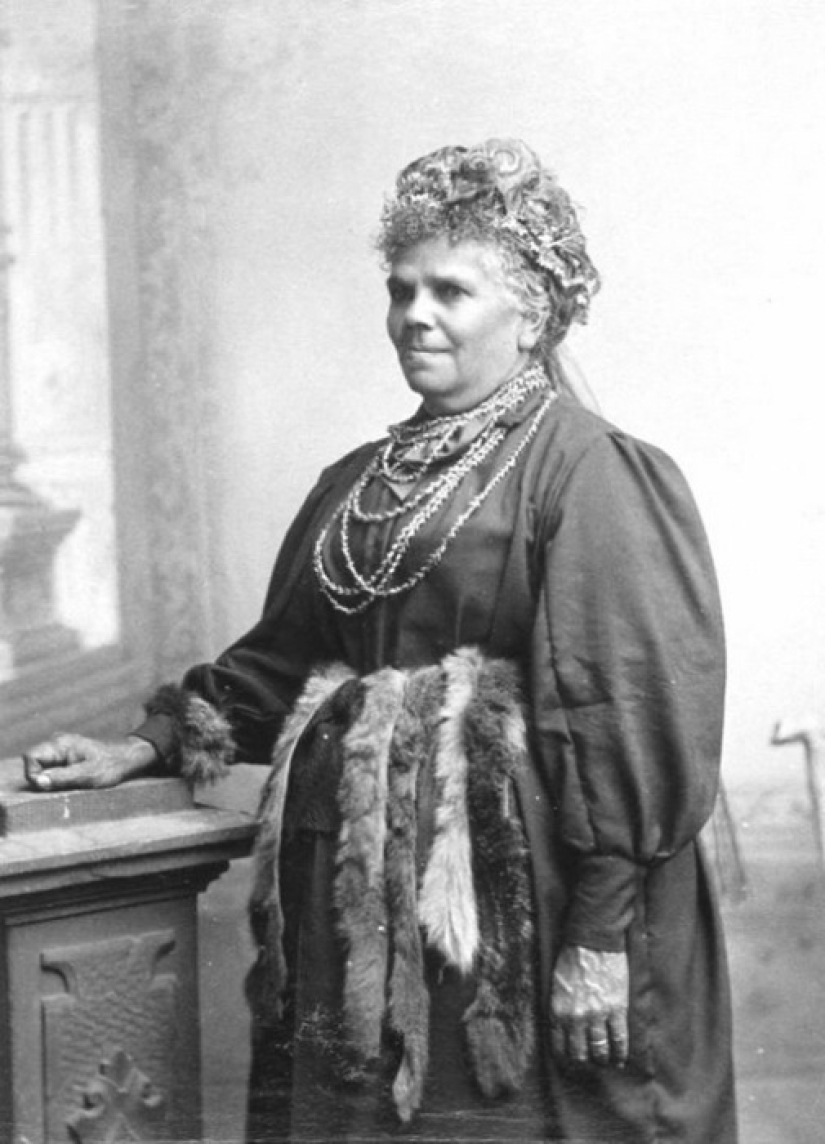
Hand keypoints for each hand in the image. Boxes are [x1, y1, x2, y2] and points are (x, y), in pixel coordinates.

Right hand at [23, 734, 158, 791]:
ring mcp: (61, 747)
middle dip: (39, 777)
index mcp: (61, 743)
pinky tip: (68, 781)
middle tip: (56, 788)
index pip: (31, 756)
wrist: (127, 757)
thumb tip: (38, 782)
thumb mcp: (88, 775)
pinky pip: (50, 765)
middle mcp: (57, 742)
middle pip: (33, 760)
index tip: (45, 786)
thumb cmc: (111, 765)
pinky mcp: (65, 754)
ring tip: (66, 783)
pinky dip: (54, 776)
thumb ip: (62, 777)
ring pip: (41, 764)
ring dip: (48, 777)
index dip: (32, 773)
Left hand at [550, 943, 628, 1068]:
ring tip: (605, 1063)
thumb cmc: (572, 957)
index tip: (571, 1060)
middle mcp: (576, 1018)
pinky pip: (619, 1040)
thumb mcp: (556, 984)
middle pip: (579, 1053)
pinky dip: (620, 1054)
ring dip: (602, 1059)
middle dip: (584, 1061)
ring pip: (600, 1050)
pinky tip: (620, 1060)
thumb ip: (559, 1007)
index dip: (566, 1057)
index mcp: (558, 1011)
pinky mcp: (617, 1010)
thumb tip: (562, 1026)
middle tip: (589, 1062)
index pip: (559, 1047)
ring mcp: (597, 1015)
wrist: (593, 940)